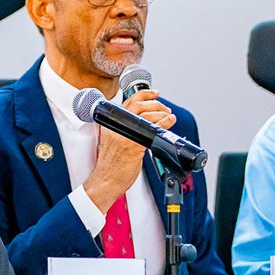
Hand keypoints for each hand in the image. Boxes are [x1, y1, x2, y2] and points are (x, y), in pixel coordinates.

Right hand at [83, 89, 174, 213]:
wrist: (105, 181)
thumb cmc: (110, 166)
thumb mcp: (113, 141)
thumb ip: (124, 130)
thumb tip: (143, 125)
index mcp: (111, 124)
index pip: (128, 102)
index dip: (143, 94)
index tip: (154, 93)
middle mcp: (116, 127)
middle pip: (138, 105)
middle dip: (155, 103)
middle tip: (165, 108)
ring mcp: (124, 135)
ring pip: (146, 115)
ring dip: (162, 113)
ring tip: (169, 116)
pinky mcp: (133, 145)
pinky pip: (151, 129)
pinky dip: (163, 124)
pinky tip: (169, 123)